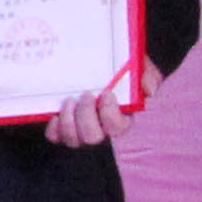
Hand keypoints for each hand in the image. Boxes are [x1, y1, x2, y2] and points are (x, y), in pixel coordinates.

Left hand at [47, 58, 164, 148]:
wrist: (98, 61)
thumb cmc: (121, 68)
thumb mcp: (138, 67)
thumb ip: (147, 76)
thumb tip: (147, 89)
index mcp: (122, 117)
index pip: (118, 128)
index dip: (110, 115)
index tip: (106, 93)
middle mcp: (101, 128)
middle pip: (92, 137)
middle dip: (86, 117)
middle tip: (86, 95)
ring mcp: (81, 129)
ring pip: (73, 140)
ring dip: (68, 121)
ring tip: (69, 100)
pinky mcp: (63, 126)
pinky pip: (55, 137)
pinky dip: (54, 128)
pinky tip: (55, 114)